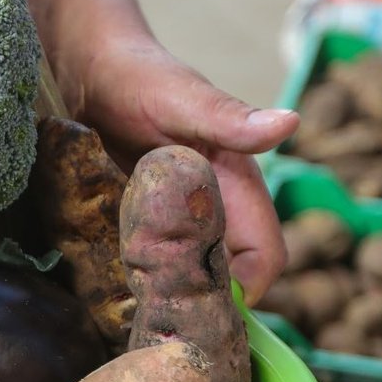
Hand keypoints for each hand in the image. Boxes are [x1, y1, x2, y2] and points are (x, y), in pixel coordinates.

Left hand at [61, 33, 298, 304]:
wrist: (92, 68)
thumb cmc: (139, 75)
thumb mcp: (180, 98)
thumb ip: (229, 118)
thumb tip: (289, 124)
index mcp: (236, 185)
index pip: (263, 258)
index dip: (244, 288)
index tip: (200, 306)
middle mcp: (215, 207)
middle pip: (227, 276)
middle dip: (201, 299)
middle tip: (154, 313)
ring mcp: (181, 217)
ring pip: (190, 275)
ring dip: (169, 292)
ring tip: (130, 301)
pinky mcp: (148, 222)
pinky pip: (155, 263)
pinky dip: (142, 277)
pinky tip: (111, 286)